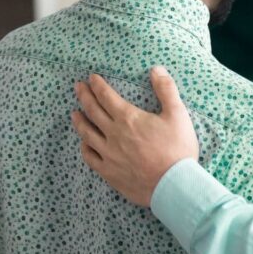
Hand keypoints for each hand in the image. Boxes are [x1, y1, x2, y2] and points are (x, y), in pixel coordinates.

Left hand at [72, 66, 199, 206]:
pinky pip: (90, 158)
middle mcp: (113, 134)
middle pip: (93, 112)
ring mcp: (108, 154)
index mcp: (128, 118)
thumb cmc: (177, 149)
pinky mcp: (109, 172)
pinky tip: (84, 143)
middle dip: (84, 97)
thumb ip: (166, 90)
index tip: (91, 78)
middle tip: (77, 87)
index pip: (107, 97)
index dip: (98, 86)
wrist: (173, 184)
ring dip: (79, 121)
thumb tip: (156, 69)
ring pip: (87, 134)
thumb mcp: (178, 114)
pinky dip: (84, 147)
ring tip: (74, 113)